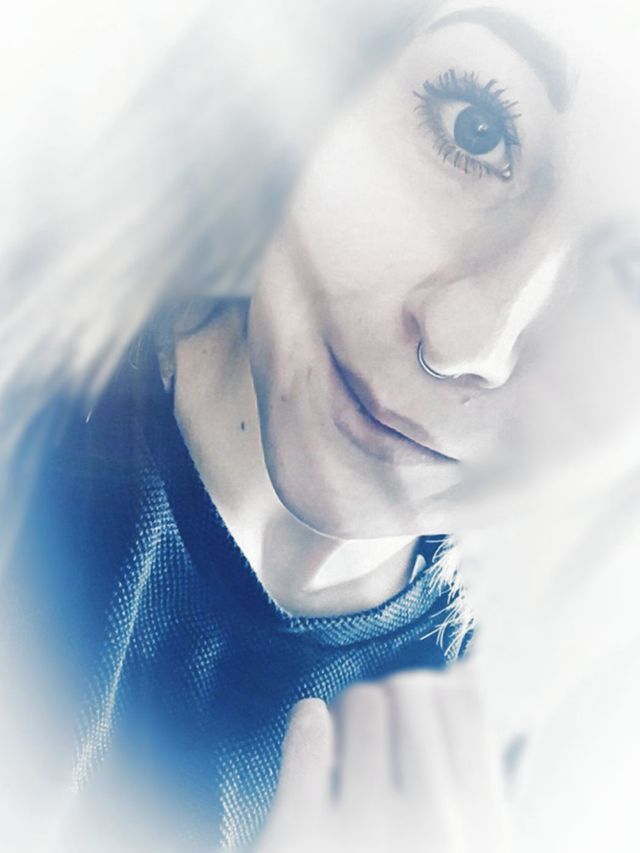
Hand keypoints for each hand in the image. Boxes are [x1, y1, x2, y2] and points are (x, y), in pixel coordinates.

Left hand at [256, 665, 510, 852]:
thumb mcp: (471, 845)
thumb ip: (475, 776)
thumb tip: (465, 672)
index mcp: (484, 828)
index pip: (468, 702)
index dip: (440, 687)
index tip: (422, 701)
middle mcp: (434, 826)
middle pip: (413, 692)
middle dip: (394, 696)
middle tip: (381, 722)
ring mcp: (366, 833)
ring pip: (364, 702)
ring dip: (352, 709)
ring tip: (348, 740)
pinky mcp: (298, 839)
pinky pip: (309, 736)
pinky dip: (309, 722)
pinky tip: (312, 724)